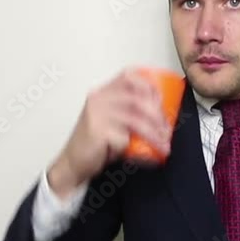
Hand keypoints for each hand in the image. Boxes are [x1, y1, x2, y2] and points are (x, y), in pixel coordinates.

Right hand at [47, 68, 171, 195]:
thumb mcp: (113, 121)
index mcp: (102, 93)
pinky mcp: (97, 131)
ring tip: (162, 143)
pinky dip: (138, 146)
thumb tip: (162, 113)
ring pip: (135, 119)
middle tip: (166, 129)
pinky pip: (125, 137)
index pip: (128, 77)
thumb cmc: (96, 143)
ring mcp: (96, 114)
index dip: (149, 85)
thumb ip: (130, 112)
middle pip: (136, 99)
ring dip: (153, 133)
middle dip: (157, 114)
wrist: (73, 163)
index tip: (162, 100)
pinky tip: (144, 154)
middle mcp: (98, 99)